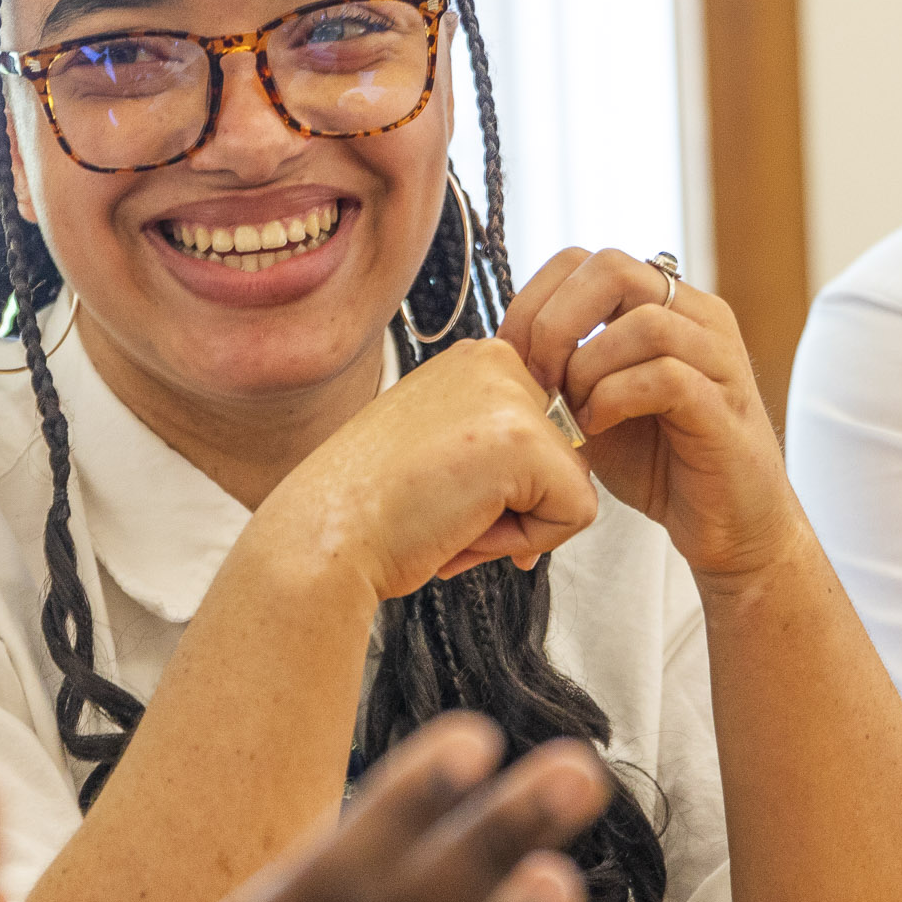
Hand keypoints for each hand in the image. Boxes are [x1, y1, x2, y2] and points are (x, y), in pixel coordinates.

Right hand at [254, 336, 599, 594]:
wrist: (325, 536)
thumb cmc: (371, 508)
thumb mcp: (439, 447)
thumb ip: (495, 444)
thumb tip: (563, 482)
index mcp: (474, 360)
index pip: (541, 434)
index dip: (504, 485)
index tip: (442, 492)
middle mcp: (495, 361)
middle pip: (564, 456)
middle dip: (517, 505)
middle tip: (445, 513)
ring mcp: (512, 397)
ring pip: (572, 485)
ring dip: (519, 525)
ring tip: (451, 520)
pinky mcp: (527, 442)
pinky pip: (577, 514)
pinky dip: (531, 542)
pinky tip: (466, 529)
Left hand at [497, 247, 805, 585]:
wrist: (726, 525)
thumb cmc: (660, 462)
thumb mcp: (596, 400)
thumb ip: (564, 364)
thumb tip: (502, 344)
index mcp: (665, 304)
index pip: (586, 260)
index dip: (536, 300)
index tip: (511, 355)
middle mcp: (698, 317)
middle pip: (614, 269)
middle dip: (556, 323)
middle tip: (537, 378)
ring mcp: (719, 359)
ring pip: (645, 322)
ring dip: (587, 367)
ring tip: (570, 412)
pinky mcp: (725, 408)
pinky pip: (667, 377)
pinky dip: (615, 399)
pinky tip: (595, 429)